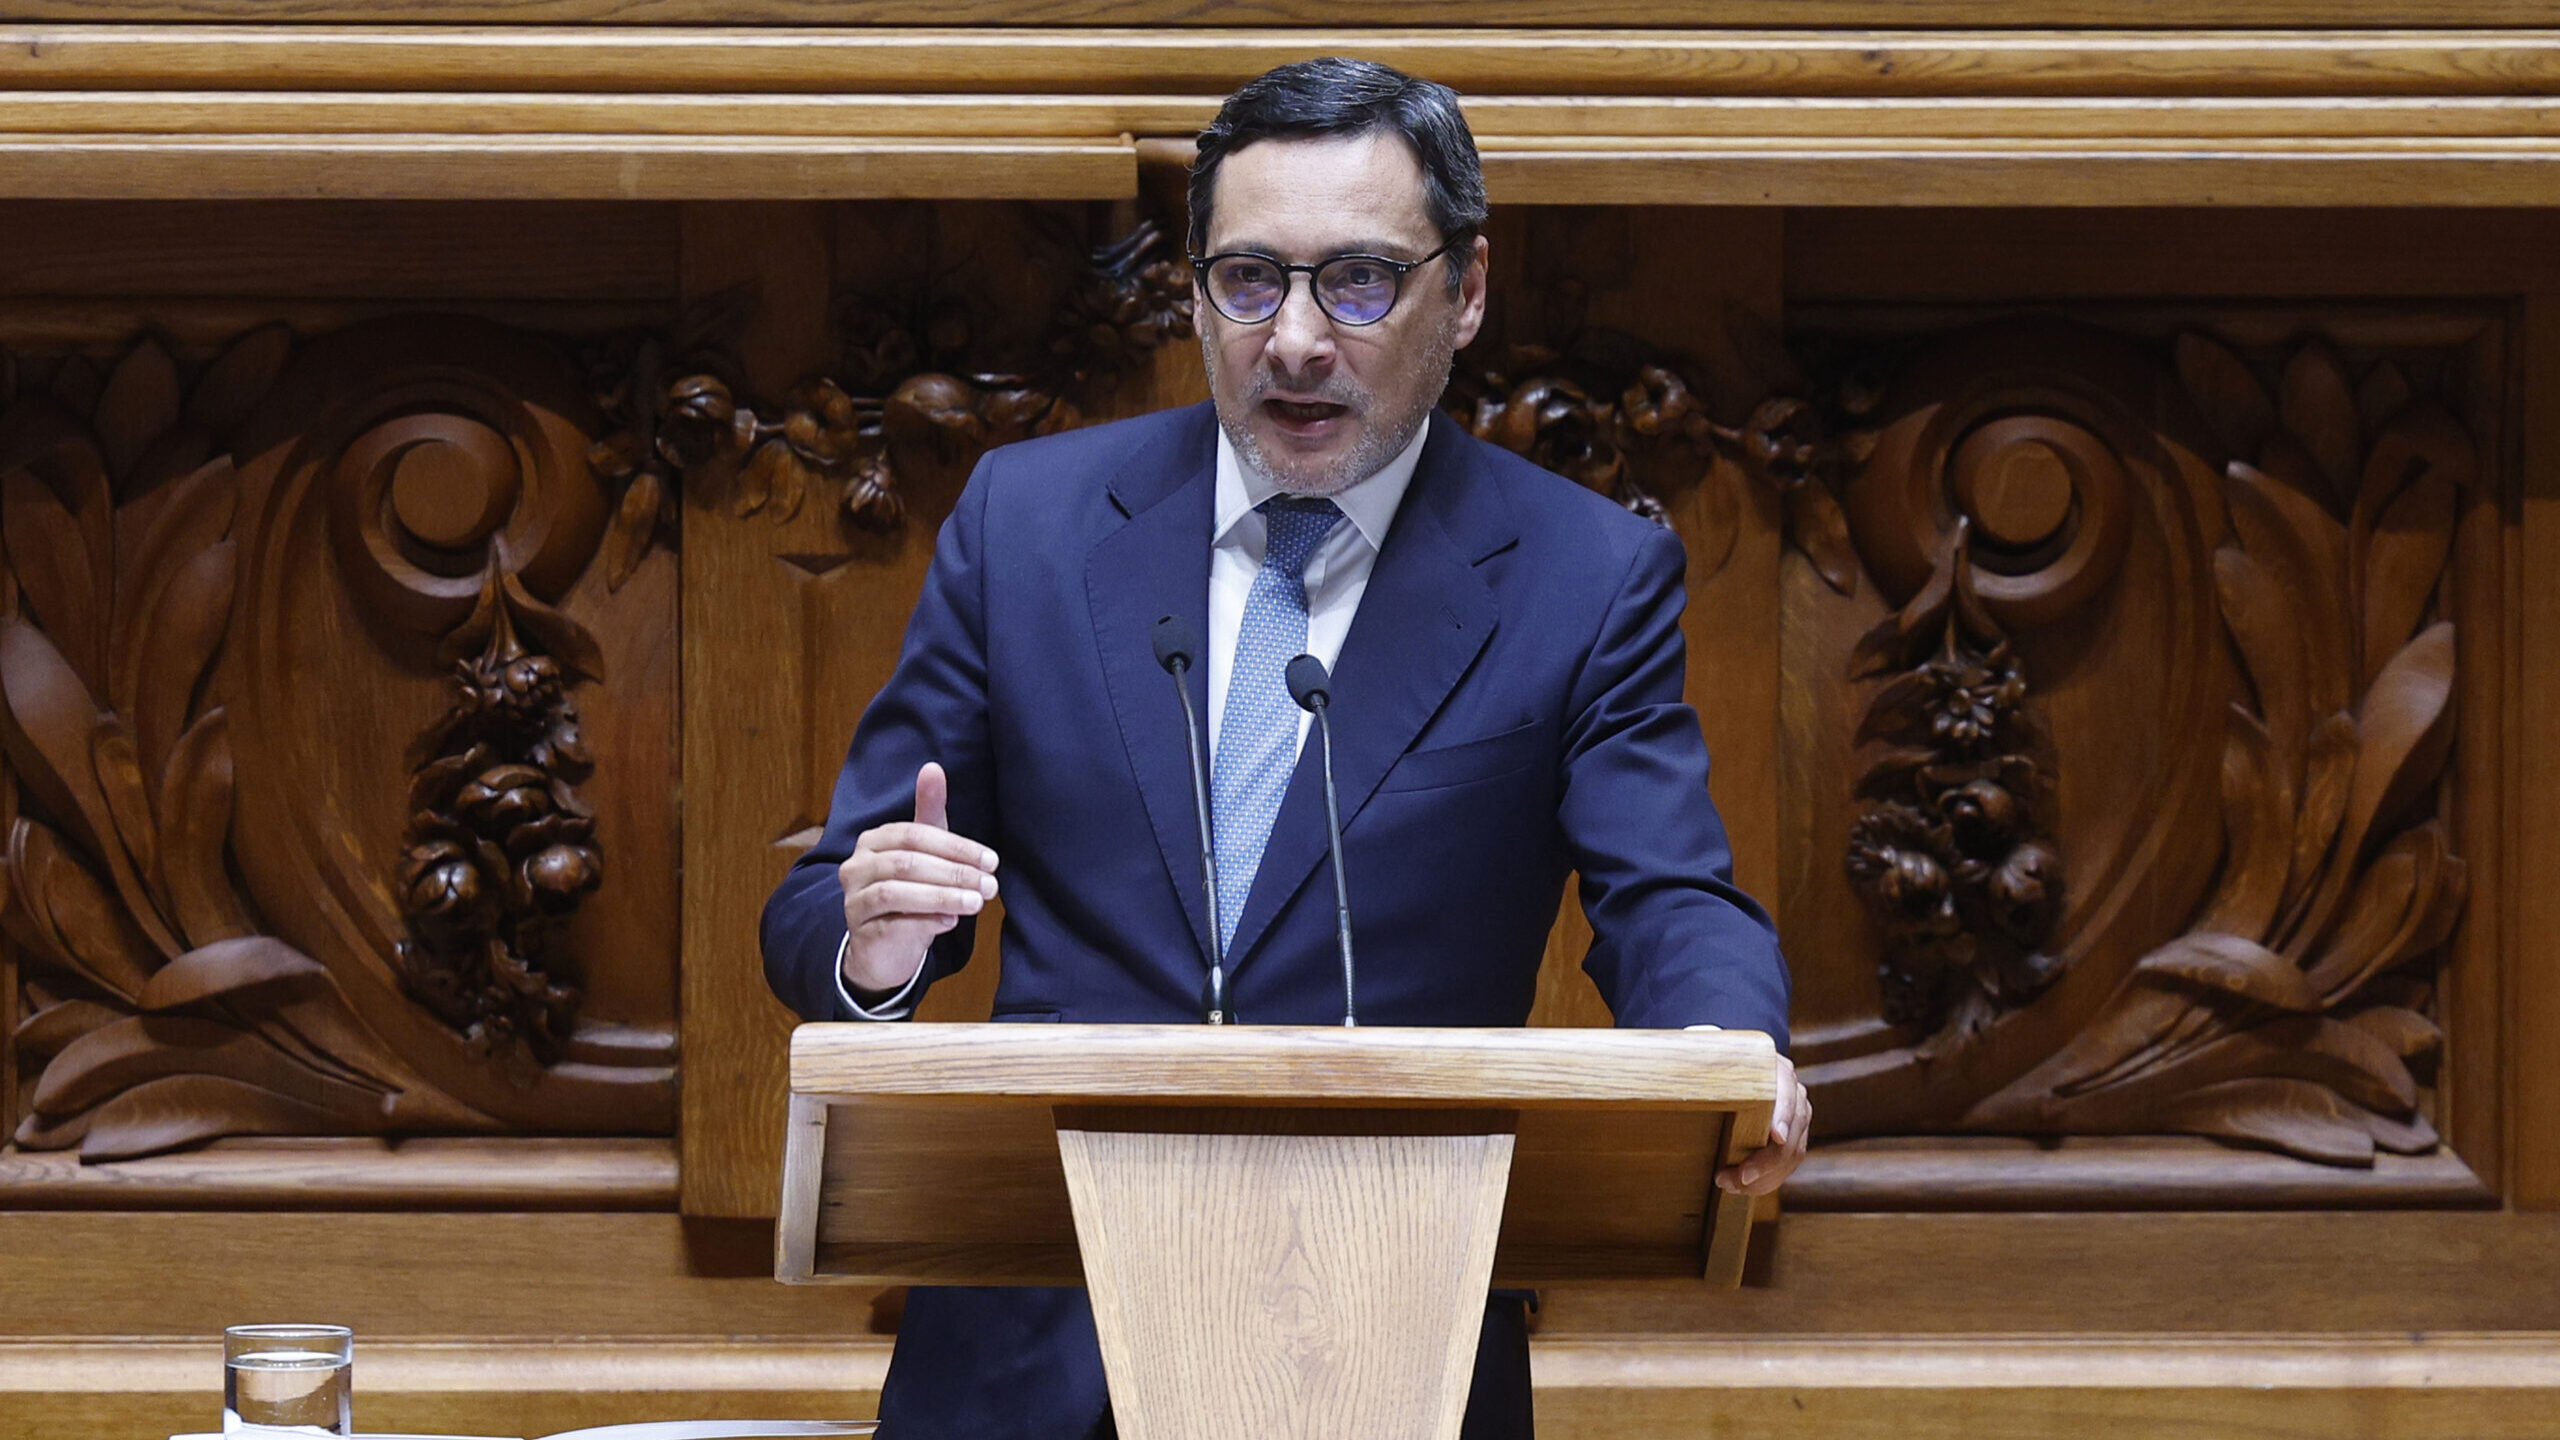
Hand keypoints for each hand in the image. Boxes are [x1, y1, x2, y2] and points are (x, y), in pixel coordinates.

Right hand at [837, 763, 998, 994]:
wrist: (886, 948)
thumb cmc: (911, 892)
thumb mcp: (925, 852)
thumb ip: (929, 812)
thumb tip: (932, 767)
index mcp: (874, 840)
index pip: (915, 835)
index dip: (956, 847)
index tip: (991, 861)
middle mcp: (856, 865)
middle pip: (907, 862)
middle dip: (954, 873)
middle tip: (989, 886)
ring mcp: (853, 899)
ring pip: (895, 891)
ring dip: (942, 897)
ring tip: (975, 903)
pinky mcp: (859, 932)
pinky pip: (892, 923)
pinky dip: (926, 921)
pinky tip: (950, 922)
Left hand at [1716, 1053, 1809, 1196]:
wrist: (1739, 1071)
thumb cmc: (1721, 1067)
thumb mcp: (1715, 1062)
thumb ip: (1708, 1067)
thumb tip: (1686, 1073)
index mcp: (1777, 1071)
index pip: (1787, 1093)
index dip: (1784, 1115)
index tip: (1777, 1136)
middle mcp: (1795, 1093)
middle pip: (1792, 1134)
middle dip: (1766, 1163)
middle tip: (1738, 1178)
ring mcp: (1798, 1117)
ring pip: (1792, 1155)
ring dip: (1764, 1178)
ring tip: (1731, 1184)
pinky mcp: (1795, 1138)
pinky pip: (1787, 1165)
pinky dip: (1766, 1180)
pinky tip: (1744, 1185)